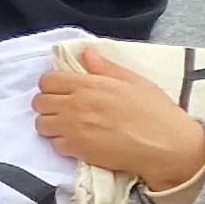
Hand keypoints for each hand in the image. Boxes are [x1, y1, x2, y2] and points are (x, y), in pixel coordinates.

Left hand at [36, 47, 204, 189]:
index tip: (63, 91)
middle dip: (48, 104)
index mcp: (89, 84)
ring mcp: (73, 128)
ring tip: (70, 126)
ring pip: (41, 124)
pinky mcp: (76, 150)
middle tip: (65, 109)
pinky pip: (54, 144)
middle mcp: (75, 105)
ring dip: (52, 124)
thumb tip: (86, 53)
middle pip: (39, 102)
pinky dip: (63, 143)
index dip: (52, 85)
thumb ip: (106, 68)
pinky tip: (80, 141)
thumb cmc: (155, 111)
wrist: (166, 145)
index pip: (47, 80)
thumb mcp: (135, 82)